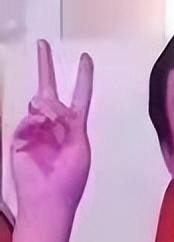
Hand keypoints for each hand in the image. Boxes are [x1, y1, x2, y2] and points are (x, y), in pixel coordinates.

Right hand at [11, 41, 93, 218]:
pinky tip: (40, 133)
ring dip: (50, 111)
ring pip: (40, 103)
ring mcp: (35, 128)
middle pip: (48, 89)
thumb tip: (49, 103)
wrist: (47, 198)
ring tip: (53, 129)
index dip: (83, 77)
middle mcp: (53, 124)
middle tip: (42, 44)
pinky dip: (36, 122)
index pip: (79, 97)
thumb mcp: (79, 147)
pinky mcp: (19, 135)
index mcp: (74, 128)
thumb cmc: (69, 179)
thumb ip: (69, 122)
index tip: (86, 58)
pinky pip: (28, 118)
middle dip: (46, 66)